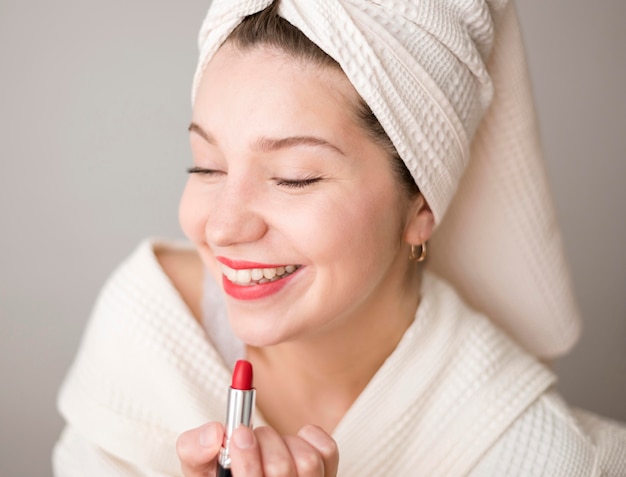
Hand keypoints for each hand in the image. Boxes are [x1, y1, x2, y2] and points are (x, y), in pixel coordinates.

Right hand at [176, 422, 338, 475]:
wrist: (252, 470)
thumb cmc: (224, 473)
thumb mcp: (200, 466)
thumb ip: (195, 449)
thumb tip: (215, 434)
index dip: (247, 460)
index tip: (238, 433)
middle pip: (280, 469)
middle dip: (261, 440)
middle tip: (248, 434)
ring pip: (307, 461)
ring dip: (284, 440)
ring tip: (270, 444)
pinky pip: (327, 450)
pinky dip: (309, 436)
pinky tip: (293, 443)